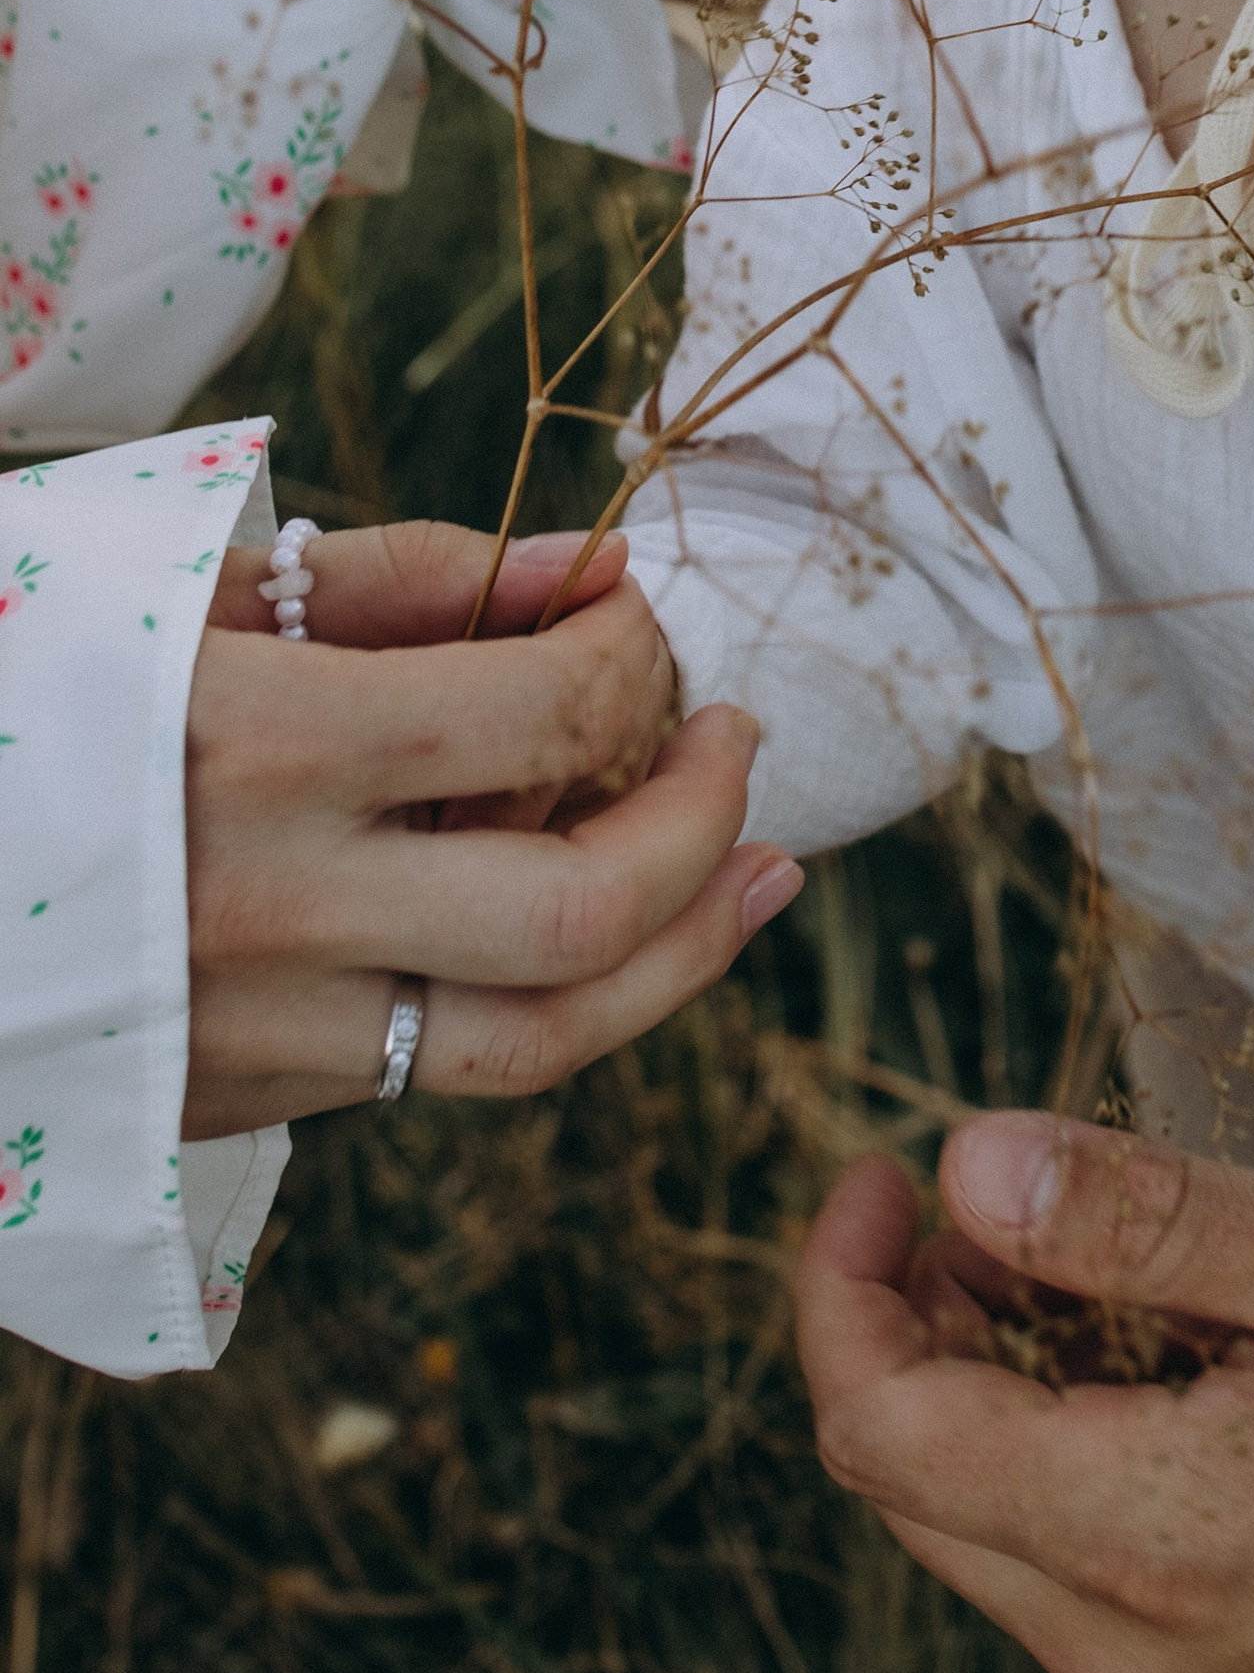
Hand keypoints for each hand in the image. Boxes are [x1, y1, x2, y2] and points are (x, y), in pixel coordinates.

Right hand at [183, 519, 800, 1133]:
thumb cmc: (36, 687)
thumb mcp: (192, 591)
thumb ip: (403, 577)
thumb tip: (588, 574)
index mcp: (268, 745)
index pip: (548, 715)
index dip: (631, 659)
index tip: (634, 623)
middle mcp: (283, 905)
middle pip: (584, 904)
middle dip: (703, 818)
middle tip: (734, 739)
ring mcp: (265, 1026)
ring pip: (544, 1032)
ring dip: (686, 950)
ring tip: (762, 871)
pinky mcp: (242, 1098)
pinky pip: (449, 1069)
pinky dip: (561, 1001)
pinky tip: (621, 943)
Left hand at [795, 1113, 1253, 1672]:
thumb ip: (1150, 1222)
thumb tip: (966, 1162)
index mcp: (1153, 1534)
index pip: (878, 1427)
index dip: (844, 1283)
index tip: (893, 1166)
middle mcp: (1130, 1651)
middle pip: (905, 1486)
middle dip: (906, 1323)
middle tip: (995, 1199)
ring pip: (977, 1537)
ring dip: (984, 1390)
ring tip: (1095, 1266)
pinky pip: (1065, 1582)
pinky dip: (1057, 1461)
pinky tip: (1168, 1371)